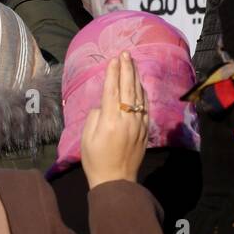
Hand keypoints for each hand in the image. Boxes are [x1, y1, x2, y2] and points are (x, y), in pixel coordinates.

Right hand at [81, 52, 149, 186]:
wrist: (116, 180)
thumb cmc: (96, 160)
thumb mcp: (87, 138)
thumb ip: (95, 117)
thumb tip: (104, 105)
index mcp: (110, 120)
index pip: (112, 90)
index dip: (113, 73)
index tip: (114, 59)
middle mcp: (126, 119)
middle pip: (127, 88)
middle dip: (126, 69)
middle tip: (125, 54)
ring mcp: (138, 123)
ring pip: (138, 95)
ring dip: (135, 77)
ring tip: (132, 63)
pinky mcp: (145, 129)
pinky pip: (145, 106)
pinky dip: (142, 92)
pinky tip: (139, 84)